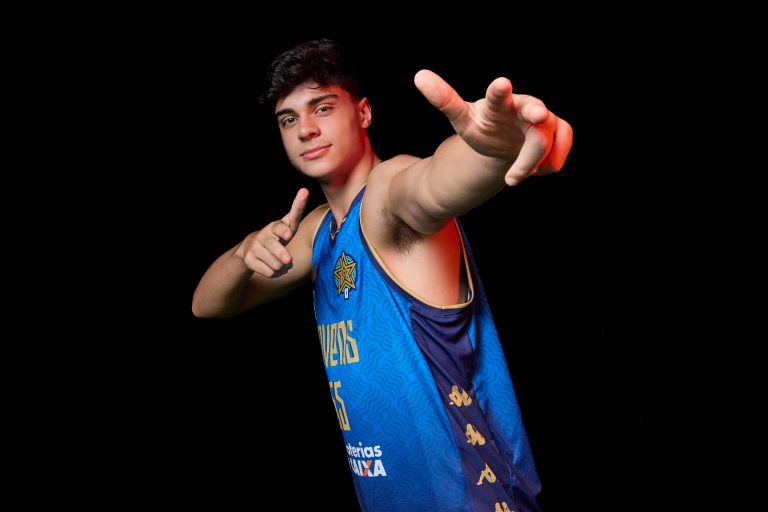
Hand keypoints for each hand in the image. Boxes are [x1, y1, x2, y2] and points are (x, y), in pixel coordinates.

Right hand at [236, 188, 308, 277]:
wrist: (250, 248)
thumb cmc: (277, 235)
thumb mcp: (287, 224)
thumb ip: (296, 210)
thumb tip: (304, 190)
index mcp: (275, 227)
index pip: (281, 225)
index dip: (284, 230)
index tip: (288, 233)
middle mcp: (264, 236)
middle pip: (274, 247)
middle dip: (281, 254)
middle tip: (288, 260)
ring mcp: (255, 248)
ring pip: (276, 264)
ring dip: (283, 266)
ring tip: (283, 261)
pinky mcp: (249, 260)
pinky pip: (270, 272)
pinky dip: (277, 273)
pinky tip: (275, 267)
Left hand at [414, 69, 572, 185]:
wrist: (505, 141)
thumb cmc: (483, 127)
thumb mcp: (462, 119)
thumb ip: (444, 99)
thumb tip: (418, 76)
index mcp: (500, 103)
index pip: (499, 94)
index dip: (500, 90)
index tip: (501, 83)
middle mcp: (526, 107)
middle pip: (536, 113)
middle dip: (538, 115)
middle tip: (538, 117)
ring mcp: (546, 122)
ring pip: (545, 144)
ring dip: (529, 164)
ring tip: (512, 178)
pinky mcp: (559, 136)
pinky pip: (556, 160)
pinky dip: (542, 168)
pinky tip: (531, 168)